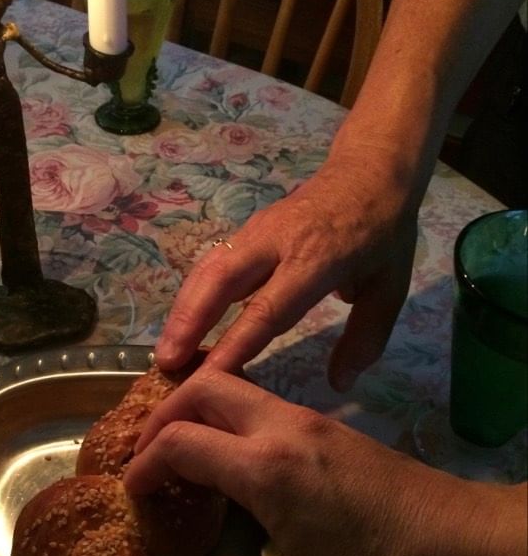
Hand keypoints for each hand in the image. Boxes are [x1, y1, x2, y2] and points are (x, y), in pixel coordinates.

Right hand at [123, 368, 526, 555]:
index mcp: (265, 468)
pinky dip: (229, 417)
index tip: (131, 491)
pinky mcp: (332, 427)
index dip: (144, 463)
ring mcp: (311, 421)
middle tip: (144, 454)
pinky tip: (228, 459)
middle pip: (203, 387)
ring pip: (235, 387)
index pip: (179, 441)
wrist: (475, 548)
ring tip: (178, 450)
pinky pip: (262, 404)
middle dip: (162, 413)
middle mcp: (282, 428)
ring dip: (197, 408)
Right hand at [155, 147, 419, 390]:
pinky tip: (182, 322)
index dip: (237, 341)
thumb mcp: (390, 287)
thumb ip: (366, 337)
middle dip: (190, 322)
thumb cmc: (383, 233)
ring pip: (209, 269)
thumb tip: (340, 384)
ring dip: (182, 309)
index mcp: (316, 259)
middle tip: (166, 363)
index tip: (210, 373)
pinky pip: (213, 262)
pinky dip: (192, 293)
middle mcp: (277, 243)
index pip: (269, 307)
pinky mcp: (247, 230)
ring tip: (164, 350)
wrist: (370, 170)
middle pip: (221, 281)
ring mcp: (257, 232)